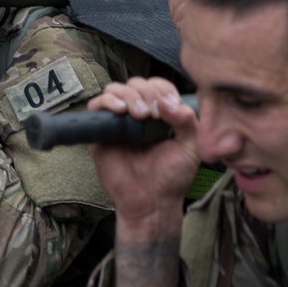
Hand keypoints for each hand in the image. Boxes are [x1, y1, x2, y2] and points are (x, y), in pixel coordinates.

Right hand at [88, 77, 199, 227]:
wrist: (152, 202)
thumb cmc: (172, 177)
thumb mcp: (190, 146)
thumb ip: (187, 120)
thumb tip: (166, 102)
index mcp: (160, 113)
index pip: (158, 85)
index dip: (163, 90)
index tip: (170, 106)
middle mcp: (138, 113)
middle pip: (136, 83)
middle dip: (146, 93)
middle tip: (153, 114)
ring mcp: (119, 121)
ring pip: (116, 89)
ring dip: (129, 95)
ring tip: (139, 114)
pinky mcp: (102, 131)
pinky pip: (97, 105)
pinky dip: (108, 101)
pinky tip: (120, 110)